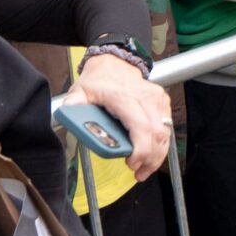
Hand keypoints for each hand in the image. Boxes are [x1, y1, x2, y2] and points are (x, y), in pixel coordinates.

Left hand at [70, 51, 172, 180]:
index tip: (131, 164)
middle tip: (139, 173)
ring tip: (144, 169)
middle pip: (157, 134)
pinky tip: (151, 153)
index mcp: (124, 97)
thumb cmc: (98, 80)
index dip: (141, 150)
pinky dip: (161, 143)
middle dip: (151, 159)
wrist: (116, 62)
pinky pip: (167, 127)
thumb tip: (68, 118)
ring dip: (158, 155)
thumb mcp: (79, 91)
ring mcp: (156, 99)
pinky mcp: (162, 101)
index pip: (141, 127)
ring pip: (165, 133)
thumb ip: (73, 106)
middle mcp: (144, 97)